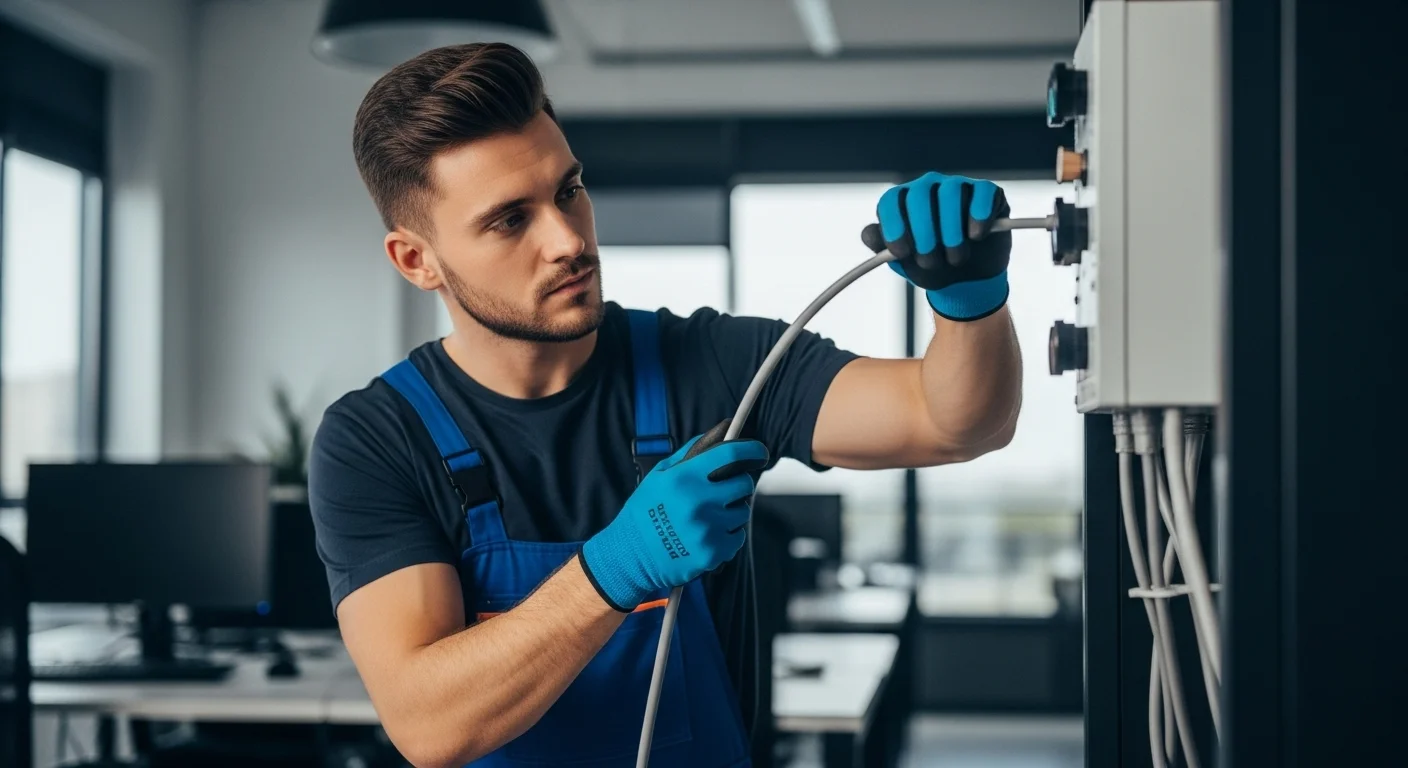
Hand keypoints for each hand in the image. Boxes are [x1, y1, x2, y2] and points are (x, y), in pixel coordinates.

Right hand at [579, 430, 769, 611]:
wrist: (630, 557)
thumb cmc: (644, 513)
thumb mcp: (659, 475)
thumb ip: (692, 452)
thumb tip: (723, 430)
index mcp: (684, 478)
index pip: (731, 454)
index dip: (752, 450)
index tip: (759, 453)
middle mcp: (698, 502)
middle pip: (744, 484)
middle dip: (737, 485)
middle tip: (722, 491)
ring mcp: (707, 529)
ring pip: (742, 512)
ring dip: (731, 512)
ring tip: (706, 517)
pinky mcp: (713, 552)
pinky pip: (738, 537)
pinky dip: (728, 535)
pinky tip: (706, 535)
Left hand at [876, 172, 1011, 320]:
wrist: (967, 280)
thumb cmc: (931, 266)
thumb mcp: (904, 262)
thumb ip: (882, 247)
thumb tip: (869, 233)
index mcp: (903, 201)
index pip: (891, 201)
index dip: (893, 226)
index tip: (900, 252)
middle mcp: (929, 188)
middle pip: (920, 195)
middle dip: (924, 232)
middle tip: (930, 262)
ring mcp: (959, 187)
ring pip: (951, 192)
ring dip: (951, 231)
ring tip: (955, 258)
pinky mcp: (988, 194)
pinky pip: (983, 193)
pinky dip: (979, 214)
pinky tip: (976, 236)